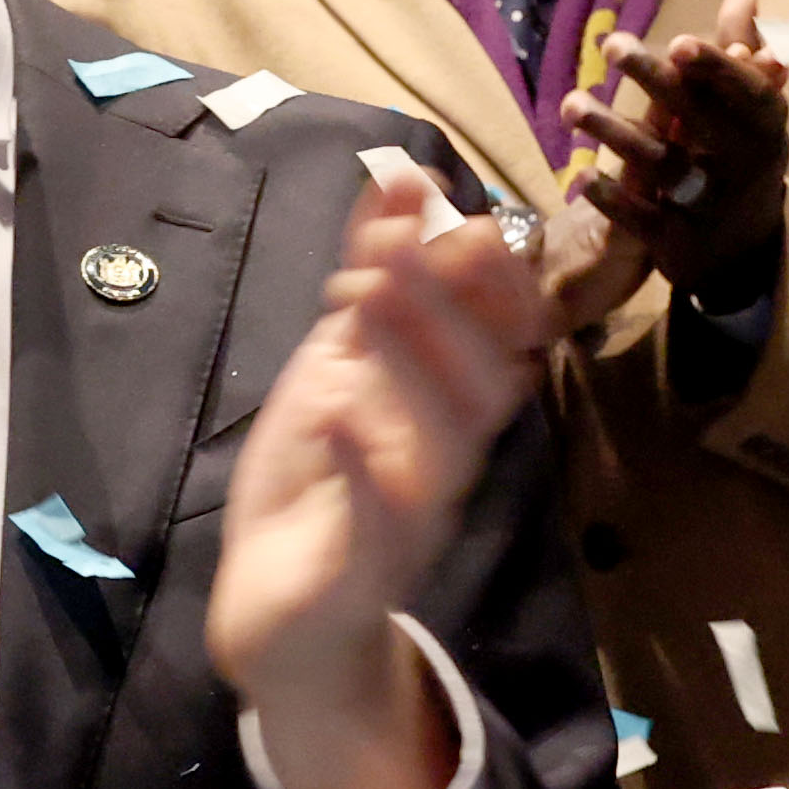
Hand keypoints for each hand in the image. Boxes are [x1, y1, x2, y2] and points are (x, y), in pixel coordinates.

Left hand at [209, 176, 551, 788]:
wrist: (281, 610)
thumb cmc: (320, 474)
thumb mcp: (338, 361)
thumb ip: (372, 277)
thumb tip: (404, 178)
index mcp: (449, 405)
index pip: (507, 337)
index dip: (499, 279)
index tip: (465, 215)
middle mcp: (448, 457)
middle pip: (481, 380)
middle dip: (444, 304)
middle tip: (388, 244)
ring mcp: (413, 515)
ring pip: (442, 441)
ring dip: (409, 363)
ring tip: (362, 293)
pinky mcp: (365, 568)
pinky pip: (378, 520)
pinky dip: (362, 465)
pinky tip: (340, 413)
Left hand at [558, 0, 788, 298]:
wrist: (743, 250)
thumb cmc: (740, 154)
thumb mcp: (752, 109)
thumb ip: (740, 51)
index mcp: (763, 126)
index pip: (742, 92)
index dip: (712, 68)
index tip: (678, 42)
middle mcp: (739, 164)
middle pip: (694, 118)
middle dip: (654, 81)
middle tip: (610, 44)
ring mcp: (706, 204)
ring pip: (657, 164)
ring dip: (612, 133)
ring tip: (569, 105)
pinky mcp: (674, 239)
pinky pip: (638, 217)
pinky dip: (609, 197)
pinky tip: (578, 173)